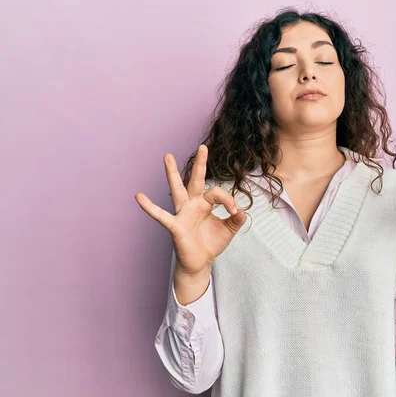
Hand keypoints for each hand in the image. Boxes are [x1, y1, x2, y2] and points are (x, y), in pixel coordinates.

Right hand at [134, 145, 246, 275]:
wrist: (200, 263)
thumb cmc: (211, 244)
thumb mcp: (229, 230)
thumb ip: (236, 220)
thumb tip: (242, 211)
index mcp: (205, 204)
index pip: (217, 193)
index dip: (228, 200)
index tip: (234, 212)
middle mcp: (193, 204)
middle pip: (196, 180)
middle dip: (200, 164)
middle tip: (203, 146)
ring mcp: (182, 213)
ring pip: (177, 190)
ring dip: (173, 173)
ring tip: (168, 157)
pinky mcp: (175, 226)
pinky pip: (161, 215)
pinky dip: (149, 207)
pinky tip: (139, 196)